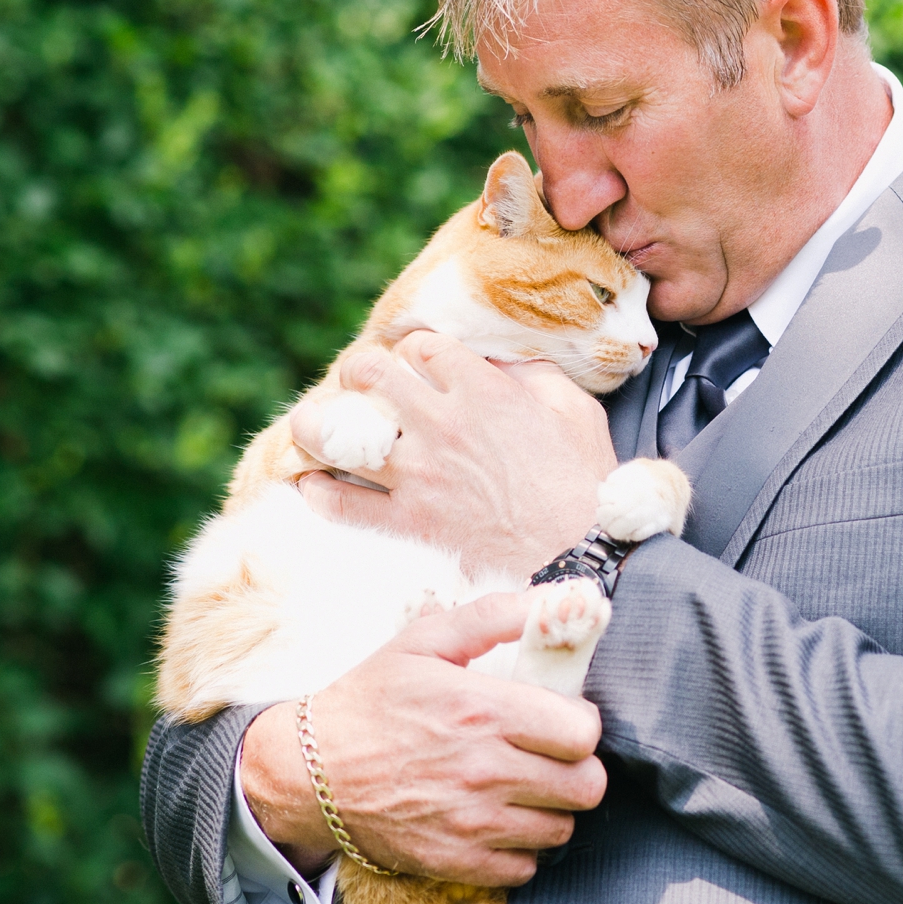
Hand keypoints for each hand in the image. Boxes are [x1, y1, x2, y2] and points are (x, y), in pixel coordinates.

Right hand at [240, 593, 606, 884]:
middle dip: (577, 767)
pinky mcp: (455, 863)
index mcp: (485, 710)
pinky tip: (499, 821)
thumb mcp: (426, 641)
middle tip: (550, 756)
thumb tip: (563, 596)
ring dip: (552, 808)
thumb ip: (497, 615)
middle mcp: (486, 771)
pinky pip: (525, 869)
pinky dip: (521, 849)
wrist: (308, 771)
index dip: (580, 724)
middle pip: (586, 786)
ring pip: (561, 828)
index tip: (560, 719)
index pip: (584, 733)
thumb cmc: (370, 700)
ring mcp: (472, 824)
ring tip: (525, 787)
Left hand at [292, 333, 616, 577]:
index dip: (416, 350)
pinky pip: (338, 501)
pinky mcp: (407, 522)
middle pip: (366, 372)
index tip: (420, 365)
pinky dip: (319, 489)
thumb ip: (534, 375)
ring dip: (320, 424)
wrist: (580, 558)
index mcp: (482, 390)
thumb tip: (501, 360)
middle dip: (358, 372)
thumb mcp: (575, 410)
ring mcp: (417, 475)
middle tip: (364, 387)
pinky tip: (317, 482)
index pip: (420, 345)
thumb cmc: (585, 483)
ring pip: (335, 432)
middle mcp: (440, 425)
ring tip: (321, 427)